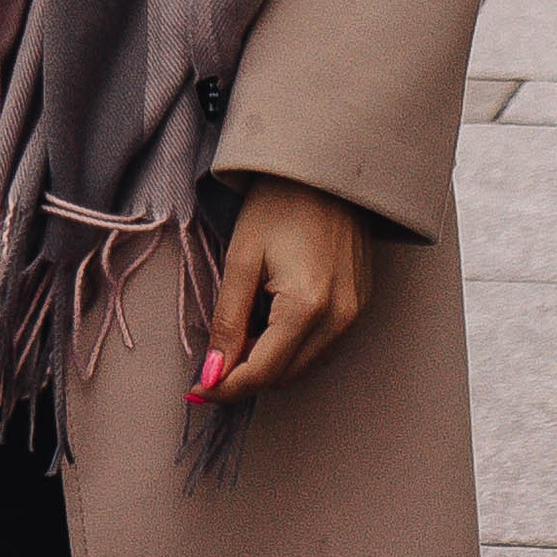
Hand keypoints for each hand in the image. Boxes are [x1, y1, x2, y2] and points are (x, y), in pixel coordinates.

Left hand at [188, 175, 370, 407]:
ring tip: (244, 329)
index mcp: (307, 306)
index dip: (225, 386)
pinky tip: (272, 320)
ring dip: (270, 363)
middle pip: (285, 377)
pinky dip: (293, 347)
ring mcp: (355, 315)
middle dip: (246, 375)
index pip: (262, 373)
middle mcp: (339, 319)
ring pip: (304, 368)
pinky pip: (322, 347)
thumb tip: (212, 375)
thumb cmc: (279, 202)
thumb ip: (227, 321)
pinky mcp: (360, 306)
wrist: (326, 166)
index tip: (196, 389)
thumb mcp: (241, 258)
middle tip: (213, 356)